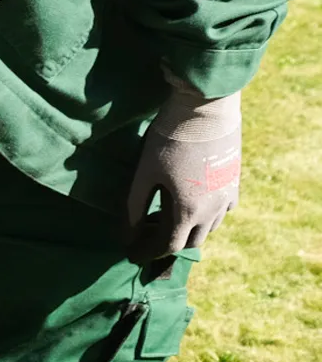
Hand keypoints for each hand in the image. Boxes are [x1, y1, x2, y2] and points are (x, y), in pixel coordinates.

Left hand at [127, 86, 240, 259]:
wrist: (205, 108)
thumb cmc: (169, 139)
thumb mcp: (144, 174)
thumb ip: (134, 208)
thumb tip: (127, 236)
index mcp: (188, 212)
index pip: (166, 246)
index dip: (146, 253)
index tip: (130, 253)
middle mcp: (212, 211)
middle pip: (189, 241)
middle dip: (166, 243)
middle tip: (146, 234)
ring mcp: (227, 197)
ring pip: (208, 228)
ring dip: (187, 230)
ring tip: (166, 218)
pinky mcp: (234, 182)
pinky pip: (222, 211)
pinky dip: (205, 216)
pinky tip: (191, 202)